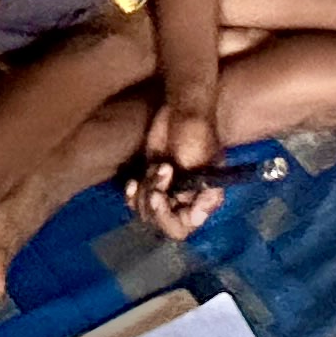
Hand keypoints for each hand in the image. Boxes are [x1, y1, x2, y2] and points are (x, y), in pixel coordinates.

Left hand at [128, 94, 222, 234]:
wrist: (182, 110)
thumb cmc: (196, 134)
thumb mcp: (199, 163)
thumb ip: (197, 190)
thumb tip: (198, 218)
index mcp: (203, 201)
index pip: (185, 226)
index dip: (169, 218)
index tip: (159, 198)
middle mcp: (185, 202)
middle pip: (164, 224)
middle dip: (155, 208)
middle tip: (154, 189)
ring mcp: (167, 192)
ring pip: (147, 211)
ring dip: (146, 191)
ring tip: (157, 166)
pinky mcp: (150, 181)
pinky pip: (137, 200)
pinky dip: (132, 194)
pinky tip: (132, 182)